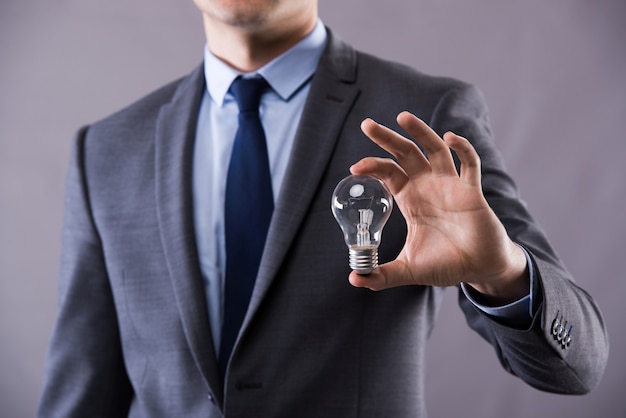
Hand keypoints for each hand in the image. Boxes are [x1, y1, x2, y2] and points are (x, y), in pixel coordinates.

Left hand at [349, 111, 528, 302]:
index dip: (373, 166)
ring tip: (403, 117)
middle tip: (367, 124)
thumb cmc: (446, 264)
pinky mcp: (472, 191)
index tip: (354, 167)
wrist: (479, 269)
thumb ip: (382, 276)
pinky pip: (469, 163)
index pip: (388, 173)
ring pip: (435, 149)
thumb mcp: (409, 269)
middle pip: (406, 153)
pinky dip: (462, 148)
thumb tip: (355, 280)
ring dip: (420, 132)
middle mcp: (428, 186)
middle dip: (387, 138)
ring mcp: (450, 185)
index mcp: (411, 199)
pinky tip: (450, 137)